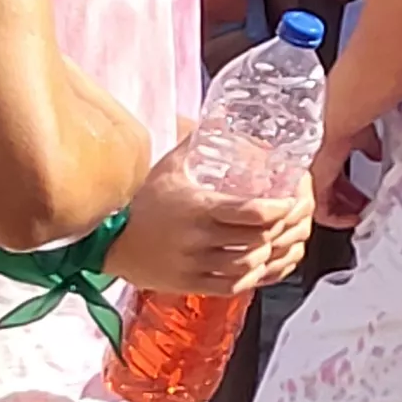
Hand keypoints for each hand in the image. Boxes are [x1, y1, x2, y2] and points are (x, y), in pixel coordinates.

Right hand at [107, 128, 313, 296]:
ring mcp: (194, 266)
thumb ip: (199, 140)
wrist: (108, 240)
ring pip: (249, 267)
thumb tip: (224, 114)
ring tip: (282, 240)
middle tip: (293, 219)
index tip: (291, 200)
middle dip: (283, 230)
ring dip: (272, 254)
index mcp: (198, 208)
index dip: (281, 209)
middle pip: (258, 240)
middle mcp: (198, 240)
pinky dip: (256, 278)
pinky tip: (265, 264)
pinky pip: (234, 287)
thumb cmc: (143, 202)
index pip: (253, 213)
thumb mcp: (170, 166)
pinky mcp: (190, 285)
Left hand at [308, 124, 382, 228]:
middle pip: (332, 191)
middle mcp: (319, 168)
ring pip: (326, 203)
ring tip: (360, 217)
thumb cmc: (351, 125)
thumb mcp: (365, 140)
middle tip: (364, 208)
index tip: (363, 195)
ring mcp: (315, 178)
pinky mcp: (315, 188)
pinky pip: (323, 212)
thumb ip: (371, 149)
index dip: (350, 188)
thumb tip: (379, 156)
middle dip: (349, 202)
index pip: (336, 177)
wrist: (341, 123)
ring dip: (344, 212)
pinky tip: (352, 220)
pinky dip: (337, 220)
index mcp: (328, 156)